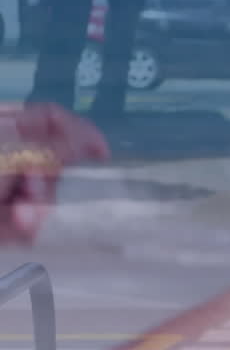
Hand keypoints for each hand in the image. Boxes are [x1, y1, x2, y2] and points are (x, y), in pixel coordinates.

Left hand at [0, 104, 108, 243]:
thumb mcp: (5, 148)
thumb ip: (47, 146)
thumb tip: (85, 147)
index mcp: (4, 128)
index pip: (51, 119)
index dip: (80, 133)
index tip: (100, 155)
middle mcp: (7, 156)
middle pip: (55, 161)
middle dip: (54, 179)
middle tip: (40, 191)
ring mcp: (5, 192)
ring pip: (46, 197)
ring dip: (41, 208)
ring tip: (23, 218)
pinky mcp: (2, 224)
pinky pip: (30, 227)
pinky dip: (28, 229)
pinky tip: (20, 227)